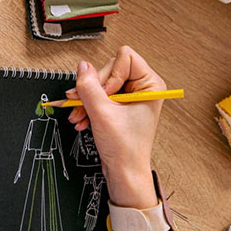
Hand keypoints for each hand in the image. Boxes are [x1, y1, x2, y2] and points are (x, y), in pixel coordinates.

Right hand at [67, 46, 164, 207]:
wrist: (124, 173)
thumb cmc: (126, 149)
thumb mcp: (103, 114)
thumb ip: (89, 87)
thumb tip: (82, 67)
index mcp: (151, 84)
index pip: (125, 57)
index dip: (109, 75)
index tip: (106, 96)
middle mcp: (142, 87)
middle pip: (109, 69)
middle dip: (93, 89)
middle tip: (81, 104)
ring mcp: (130, 96)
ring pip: (100, 83)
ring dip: (85, 99)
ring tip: (79, 116)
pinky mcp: (119, 105)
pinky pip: (98, 95)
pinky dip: (87, 106)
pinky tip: (82, 119)